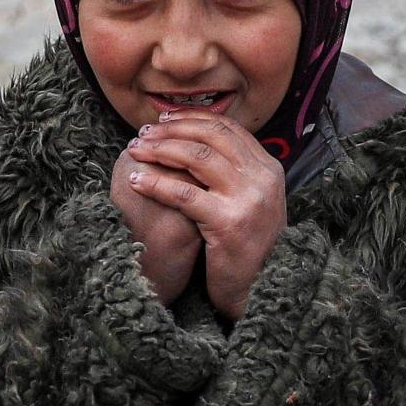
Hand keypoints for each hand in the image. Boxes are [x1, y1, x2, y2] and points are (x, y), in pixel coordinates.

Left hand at [123, 112, 286, 321]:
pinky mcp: (229, 223)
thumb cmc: (247, 246)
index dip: (192, 118)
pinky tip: (137, 181)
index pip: (228, 128)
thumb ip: (236, 172)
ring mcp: (248, 199)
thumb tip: (199, 140)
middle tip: (143, 132)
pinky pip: (184, 194)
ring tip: (135, 150)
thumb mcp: (253, 201)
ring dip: (160, 150)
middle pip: (210, 137)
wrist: (262, 287)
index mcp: (269, 168)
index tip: (163, 119)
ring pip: (197, 157)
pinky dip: (157, 183)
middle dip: (172, 130)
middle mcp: (263, 178)